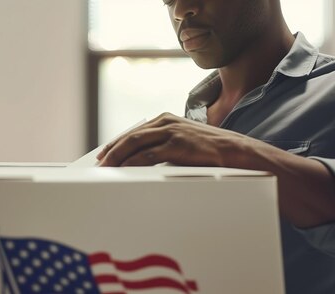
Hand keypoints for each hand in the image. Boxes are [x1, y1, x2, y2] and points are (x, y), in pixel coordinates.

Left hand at [97, 112, 248, 166]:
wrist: (235, 150)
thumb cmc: (208, 150)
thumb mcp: (182, 141)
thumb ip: (162, 145)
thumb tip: (138, 160)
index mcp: (165, 119)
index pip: (133, 133)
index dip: (115, 144)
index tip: (103, 155)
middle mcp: (165, 122)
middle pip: (130, 137)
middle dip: (112, 152)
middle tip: (99, 165)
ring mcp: (171, 132)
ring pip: (135, 144)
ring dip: (118, 158)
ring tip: (107, 170)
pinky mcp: (178, 144)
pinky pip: (149, 155)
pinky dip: (134, 163)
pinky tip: (125, 171)